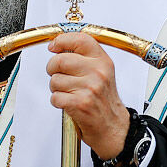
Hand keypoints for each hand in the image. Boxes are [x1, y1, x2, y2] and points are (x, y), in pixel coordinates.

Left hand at [46, 32, 129, 159]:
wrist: (114, 127)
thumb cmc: (104, 101)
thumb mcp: (102, 72)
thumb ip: (84, 57)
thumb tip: (59, 45)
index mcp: (103, 61)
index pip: (79, 39)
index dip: (62, 40)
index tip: (54, 46)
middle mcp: (98, 72)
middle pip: (60, 60)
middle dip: (53, 69)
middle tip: (59, 76)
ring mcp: (90, 88)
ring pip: (55, 80)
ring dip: (56, 89)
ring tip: (70, 93)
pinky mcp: (81, 103)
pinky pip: (55, 96)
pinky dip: (57, 101)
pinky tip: (69, 104)